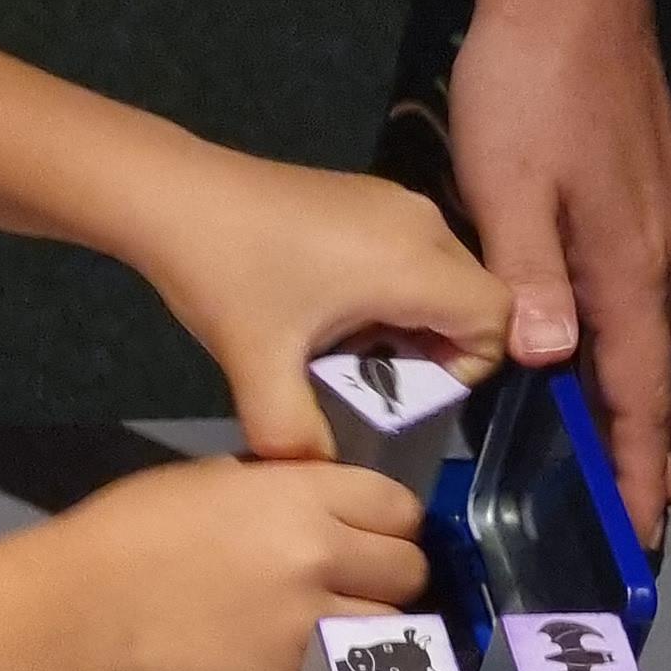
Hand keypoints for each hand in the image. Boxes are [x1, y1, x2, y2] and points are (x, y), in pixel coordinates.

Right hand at [73, 456, 429, 670]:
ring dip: (376, 621)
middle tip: (358, 577)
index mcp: (303, 495)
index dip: (388, 519)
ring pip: (394, 624)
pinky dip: (341, 659)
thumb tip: (317, 506)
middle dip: (390, 570)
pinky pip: (351, 667)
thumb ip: (283, 489)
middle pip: (409, 567)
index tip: (369, 529)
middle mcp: (321, 555)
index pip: (398, 506)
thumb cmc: (135, 527)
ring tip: (342, 619)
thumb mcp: (218, 478)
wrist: (89, 606)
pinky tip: (310, 649)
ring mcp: (309, 621)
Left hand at [133, 149, 510, 467]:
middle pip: (473, 298)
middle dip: (436, 351)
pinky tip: (326, 313)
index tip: (406, 388)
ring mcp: (394, 202)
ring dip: (409, 323)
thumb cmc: (224, 274)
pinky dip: (389, 293)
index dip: (468, 366)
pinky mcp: (367, 197)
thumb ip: (295, 435)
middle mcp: (420, 222)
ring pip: (440, 277)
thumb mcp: (258, 367)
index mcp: (412, 260)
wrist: (173, 195)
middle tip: (371, 379)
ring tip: (344, 350)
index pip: (496, 317)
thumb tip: (321, 475)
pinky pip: (409, 254)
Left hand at [448, 0, 670, 545]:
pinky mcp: (651, 192)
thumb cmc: (525, 89)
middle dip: (655, 445)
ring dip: (662, 391)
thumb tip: (549, 360)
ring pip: (666, 329)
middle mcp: (661, 254)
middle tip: (660, 510)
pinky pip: (663, 286)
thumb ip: (527, 278)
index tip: (643, 529)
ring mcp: (665, 220)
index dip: (634, 466)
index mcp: (624, 267)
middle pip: (660, 373)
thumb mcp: (505, 188)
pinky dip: (662, 331)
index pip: (635, 393)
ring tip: (664, 447)